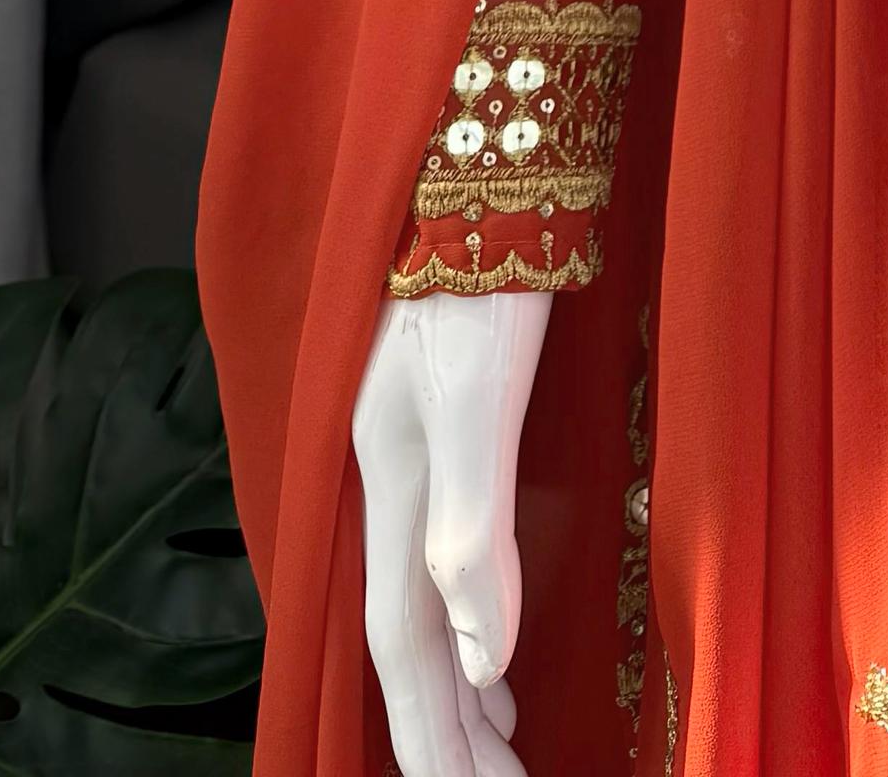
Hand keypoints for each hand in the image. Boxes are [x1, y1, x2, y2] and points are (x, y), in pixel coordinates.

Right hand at [353, 292, 551, 776]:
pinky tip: (498, 653)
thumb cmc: (479, 278)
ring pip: (423, 608)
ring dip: (458, 687)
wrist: (478, 168)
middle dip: (445, 731)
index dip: (431, 733)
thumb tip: (486, 658)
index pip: (402, 648)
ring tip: (496, 748)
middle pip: (407, 642)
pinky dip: (471, 626)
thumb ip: (471, 529)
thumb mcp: (477, 398)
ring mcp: (413, 456)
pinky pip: (443, 565)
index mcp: (389, 487)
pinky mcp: (447, 428)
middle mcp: (390, 482)